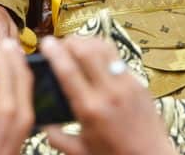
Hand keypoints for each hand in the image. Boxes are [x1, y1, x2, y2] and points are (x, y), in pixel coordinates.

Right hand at [40, 36, 175, 154]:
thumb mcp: (81, 152)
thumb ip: (58, 138)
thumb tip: (45, 125)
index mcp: (91, 109)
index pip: (68, 71)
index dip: (55, 53)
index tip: (46, 43)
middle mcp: (109, 93)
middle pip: (86, 50)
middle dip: (70, 41)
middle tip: (61, 43)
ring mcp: (127, 85)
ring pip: (104, 48)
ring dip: (87, 42)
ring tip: (78, 45)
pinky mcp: (139, 84)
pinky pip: (118, 58)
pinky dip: (103, 52)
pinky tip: (97, 58)